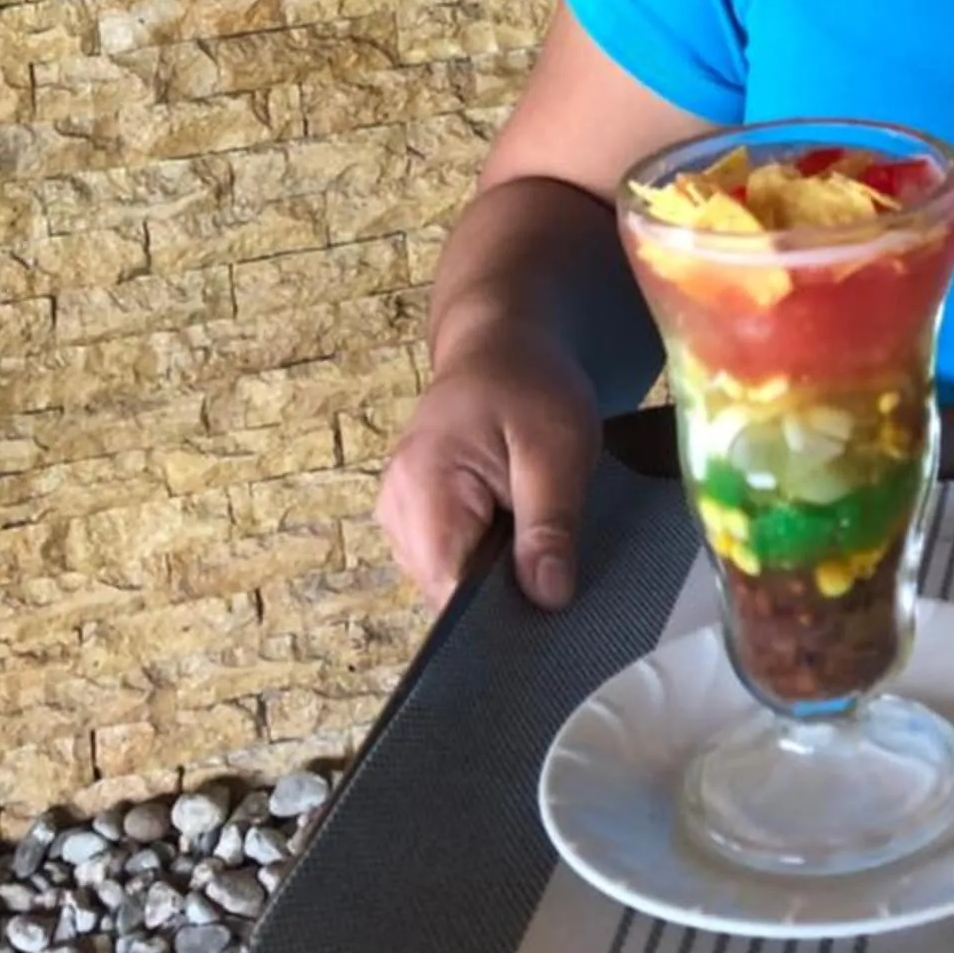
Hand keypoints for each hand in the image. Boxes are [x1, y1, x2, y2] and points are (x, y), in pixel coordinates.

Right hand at [374, 328, 600, 612]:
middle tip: (553, 563)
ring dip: (494, 573)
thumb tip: (548, 598)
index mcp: (422, 489)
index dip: (502, 611)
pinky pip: (449, 561)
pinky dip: (484, 557)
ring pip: (449, 582)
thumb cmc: (529, 383)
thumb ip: (549, 525)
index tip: (548, 606)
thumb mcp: (558, 448)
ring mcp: (398, 513)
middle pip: (447, 594)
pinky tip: (513, 531)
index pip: (451, 593)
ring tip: (533, 534)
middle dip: (502, 592)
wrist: (502, 342)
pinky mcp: (413, 515)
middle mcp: (395, 508)